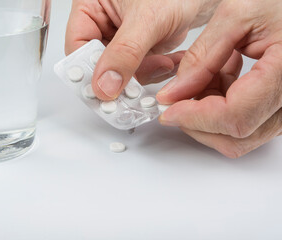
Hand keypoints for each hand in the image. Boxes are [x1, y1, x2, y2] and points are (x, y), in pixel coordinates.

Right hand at [65, 0, 220, 99]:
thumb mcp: (147, 18)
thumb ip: (124, 52)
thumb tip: (104, 85)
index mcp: (91, 7)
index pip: (78, 46)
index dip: (89, 70)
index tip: (105, 89)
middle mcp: (103, 23)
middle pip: (98, 62)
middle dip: (121, 75)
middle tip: (135, 90)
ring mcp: (121, 39)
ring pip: (119, 72)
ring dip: (142, 74)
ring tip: (162, 63)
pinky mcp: (139, 49)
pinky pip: (138, 70)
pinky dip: (154, 71)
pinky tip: (168, 61)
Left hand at [157, 0, 281, 157]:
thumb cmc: (279, 0)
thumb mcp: (236, 16)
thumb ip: (201, 57)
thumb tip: (173, 94)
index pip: (234, 116)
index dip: (194, 117)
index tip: (167, 110)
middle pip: (236, 136)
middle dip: (196, 122)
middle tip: (175, 99)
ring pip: (239, 136)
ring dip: (207, 115)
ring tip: (201, 78)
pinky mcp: (278, 106)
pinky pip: (246, 122)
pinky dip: (220, 108)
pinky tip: (218, 78)